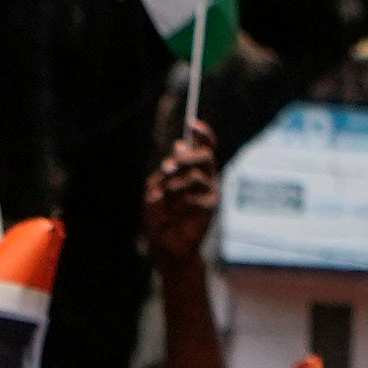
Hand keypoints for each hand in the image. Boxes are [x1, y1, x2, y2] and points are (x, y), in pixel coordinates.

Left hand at [142, 123, 219, 265]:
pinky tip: (177, 210)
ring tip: (168, 197)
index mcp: (193, 169)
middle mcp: (205, 177)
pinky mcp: (211, 206)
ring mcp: (210, 191)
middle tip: (170, 166)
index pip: (205, 146)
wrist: (165, 244)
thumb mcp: (156, 186)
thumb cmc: (160, 215)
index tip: (192, 124)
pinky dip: (182, 199)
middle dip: (187, 157)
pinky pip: (197, 194)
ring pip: (196, 175)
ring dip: (176, 184)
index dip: (203, 133)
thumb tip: (180, 144)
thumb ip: (169, 168)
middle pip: (205, 155)